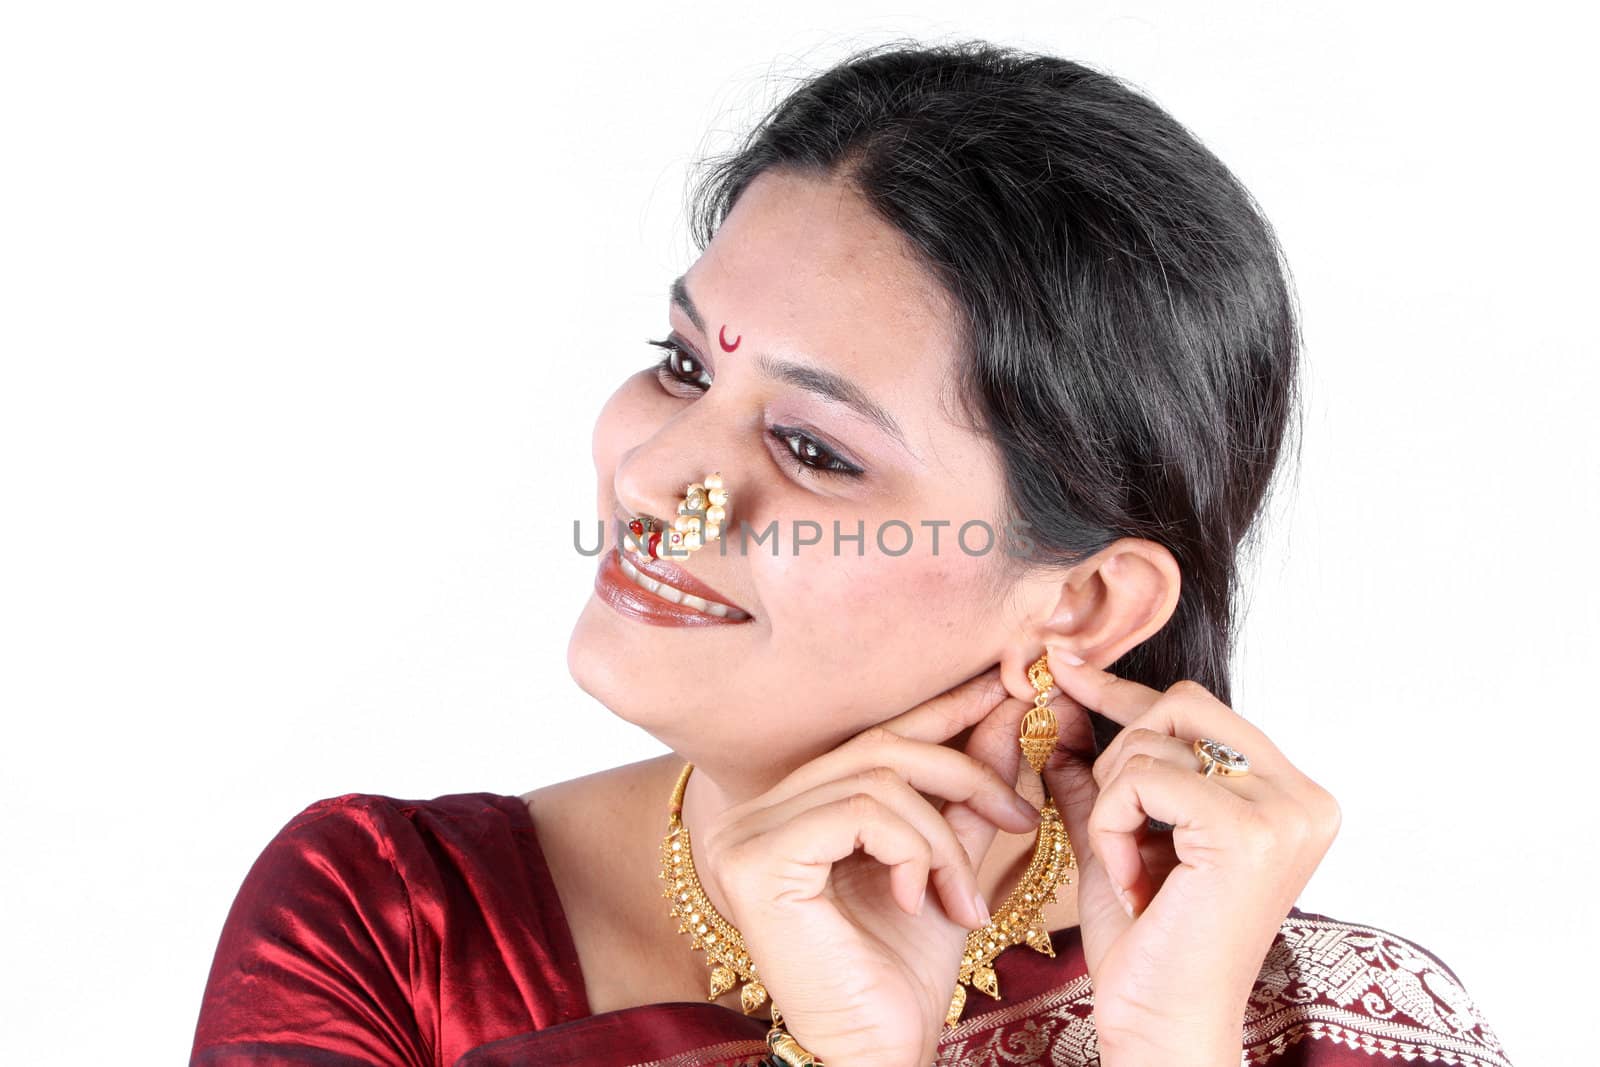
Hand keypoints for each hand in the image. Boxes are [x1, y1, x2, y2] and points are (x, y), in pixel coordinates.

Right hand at [696, 665, 1040, 1066]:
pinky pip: (861, 811)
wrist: (878, 1056)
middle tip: (1020, 819)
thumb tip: (1004, 715)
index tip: (1006, 698)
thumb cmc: (901, 978)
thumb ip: (964, 795)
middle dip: (964, 772)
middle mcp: (751, 815)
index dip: (942, 714)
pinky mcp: (758, 861)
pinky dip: (913, 849)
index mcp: (786, 811)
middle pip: (878, 748)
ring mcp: (745, 836)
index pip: (870, 740)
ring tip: (967, 898)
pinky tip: (921, 900)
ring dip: (944, 836)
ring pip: (878, 779)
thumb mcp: (944, 867)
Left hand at [1040, 647, 1341, 1066]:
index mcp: (1291, 795)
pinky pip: (1140, 779)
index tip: (1068, 669)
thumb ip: (1100, 775)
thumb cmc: (1147, 945)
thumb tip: (1058, 705)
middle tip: (1113, 830)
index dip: (1126, 692)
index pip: (1198, 709)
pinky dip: (1112, 825)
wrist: (1163, 1026)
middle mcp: (1303, 796)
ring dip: (1113, 805)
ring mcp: (1283, 810)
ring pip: (1151, 741)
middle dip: (1119, 756)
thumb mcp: (1118, 839)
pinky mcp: (1246, 829)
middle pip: (1179, 707)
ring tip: (1131, 871)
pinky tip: (1131, 882)